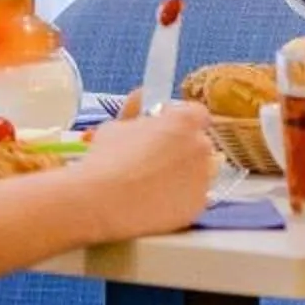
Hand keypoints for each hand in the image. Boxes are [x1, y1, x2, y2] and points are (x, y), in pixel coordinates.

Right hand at [71, 103, 219, 236]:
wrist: (101, 201)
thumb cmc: (106, 158)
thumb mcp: (116, 125)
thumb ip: (136, 112)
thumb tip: (140, 99)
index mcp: (185, 121)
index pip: (196, 113)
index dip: (180, 121)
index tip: (165, 129)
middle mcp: (201, 147)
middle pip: (199, 144)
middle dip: (182, 148)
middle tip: (156, 159)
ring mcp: (203, 179)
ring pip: (198, 173)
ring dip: (184, 174)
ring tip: (154, 184)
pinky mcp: (197, 206)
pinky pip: (192, 198)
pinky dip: (179, 199)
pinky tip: (155, 202)